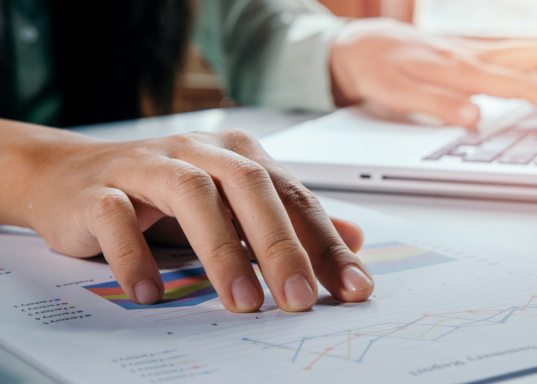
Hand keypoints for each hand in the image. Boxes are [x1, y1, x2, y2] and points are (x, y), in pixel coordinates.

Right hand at [0, 121, 373, 312]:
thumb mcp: (233, 206)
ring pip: (191, 196)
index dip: (325, 244)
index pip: (293, 197)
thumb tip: (353, 239)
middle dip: (281, 246)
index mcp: (237, 155)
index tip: (354, 287)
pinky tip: (151, 293)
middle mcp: (198, 152)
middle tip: (300, 298)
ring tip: (242, 302)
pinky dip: (134, 256)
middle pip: (249, 188)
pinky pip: (117, 217)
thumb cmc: (159, 193)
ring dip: (221, 252)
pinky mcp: (98, 189)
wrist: (67, 175)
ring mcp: (146, 165)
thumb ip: (290, 222)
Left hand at [330, 18, 536, 128]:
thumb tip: (476, 120)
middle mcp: (472, 54)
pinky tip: (532, 89)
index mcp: (460, 69)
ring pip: (529, 51)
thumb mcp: (396, 95)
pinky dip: (534, 72)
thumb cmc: (376, 70)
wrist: (359, 44)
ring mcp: (472, 50)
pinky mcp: (468, 52)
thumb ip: (436, 106)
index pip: (521, 84)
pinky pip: (512, 57)